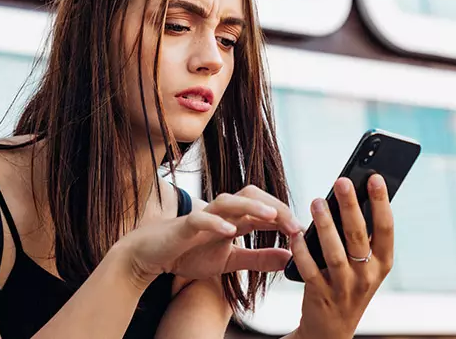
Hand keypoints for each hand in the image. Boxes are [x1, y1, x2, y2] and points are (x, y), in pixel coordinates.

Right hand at [116, 185, 302, 287]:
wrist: (152, 254)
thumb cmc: (189, 252)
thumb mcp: (230, 260)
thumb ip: (258, 258)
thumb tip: (288, 258)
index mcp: (234, 219)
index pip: (264, 208)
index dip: (285, 216)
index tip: (303, 232)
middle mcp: (221, 212)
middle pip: (251, 194)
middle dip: (275, 206)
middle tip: (294, 225)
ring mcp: (203, 216)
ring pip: (229, 200)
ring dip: (252, 206)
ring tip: (271, 216)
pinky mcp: (184, 226)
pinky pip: (201, 218)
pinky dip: (216, 223)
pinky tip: (230, 232)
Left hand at [292, 174, 392, 338]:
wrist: (330, 329)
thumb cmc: (347, 283)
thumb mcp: (363, 264)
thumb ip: (361, 236)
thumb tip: (351, 194)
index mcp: (382, 263)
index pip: (387, 229)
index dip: (381, 203)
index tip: (374, 177)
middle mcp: (368, 276)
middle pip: (359, 236)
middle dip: (350, 206)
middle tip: (341, 181)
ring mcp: (345, 287)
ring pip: (335, 252)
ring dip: (325, 225)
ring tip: (317, 202)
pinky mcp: (321, 295)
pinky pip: (310, 270)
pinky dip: (302, 251)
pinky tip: (295, 234)